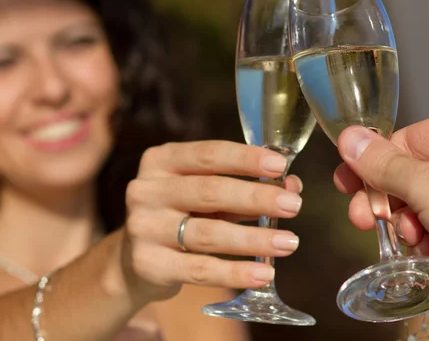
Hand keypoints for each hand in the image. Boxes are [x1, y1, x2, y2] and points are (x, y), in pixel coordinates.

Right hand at [120, 141, 302, 301]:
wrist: (135, 260)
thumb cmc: (181, 215)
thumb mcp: (205, 194)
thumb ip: (243, 186)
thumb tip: (291, 185)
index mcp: (161, 161)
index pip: (207, 154)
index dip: (245, 158)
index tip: (281, 165)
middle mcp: (146, 190)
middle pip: (209, 191)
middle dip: (256, 197)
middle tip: (294, 205)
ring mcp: (143, 228)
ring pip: (209, 233)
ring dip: (254, 238)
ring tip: (289, 242)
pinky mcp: (149, 264)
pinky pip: (200, 270)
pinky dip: (235, 273)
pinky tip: (263, 274)